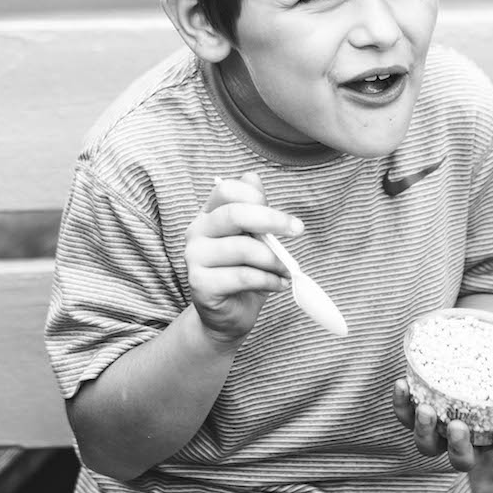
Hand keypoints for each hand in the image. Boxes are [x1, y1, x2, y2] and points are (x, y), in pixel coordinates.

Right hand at [183, 172, 298, 343]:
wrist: (227, 315)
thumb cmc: (244, 272)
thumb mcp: (255, 238)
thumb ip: (254, 210)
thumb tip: (252, 177)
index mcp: (209, 214)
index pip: (227, 190)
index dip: (256, 197)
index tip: (283, 215)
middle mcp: (196, 232)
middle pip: (234, 214)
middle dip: (272, 220)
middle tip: (298, 230)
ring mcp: (194, 257)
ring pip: (243, 248)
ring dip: (274, 260)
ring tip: (286, 270)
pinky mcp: (199, 283)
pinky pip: (243, 276)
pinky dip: (269, 280)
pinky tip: (278, 285)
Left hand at [392, 377, 492, 471]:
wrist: (477, 346)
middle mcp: (468, 440)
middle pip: (462, 460)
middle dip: (460, 448)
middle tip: (459, 426)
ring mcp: (440, 429)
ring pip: (429, 446)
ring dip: (425, 432)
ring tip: (427, 409)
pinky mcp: (416, 412)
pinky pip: (405, 415)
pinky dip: (402, 404)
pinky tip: (402, 383)